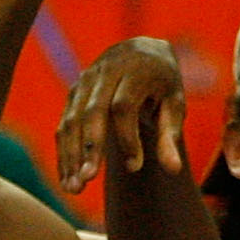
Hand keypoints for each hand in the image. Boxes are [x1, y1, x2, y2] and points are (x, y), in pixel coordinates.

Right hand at [55, 35, 188, 193]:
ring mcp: (84, 82)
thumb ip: (170, 135)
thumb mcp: (175, 103)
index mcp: (135, 71)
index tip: (135, 166)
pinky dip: (64, 153)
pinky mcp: (73, 93)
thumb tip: (174, 170)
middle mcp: (105, 72)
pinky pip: (64, 125)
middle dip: (89, 147)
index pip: (124, 106)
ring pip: (72, 120)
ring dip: (70, 155)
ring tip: (74, 188)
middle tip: (88, 179)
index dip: (127, 137)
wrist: (140, 51)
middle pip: (92, 112)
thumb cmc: (162, 83)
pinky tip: (67, 178)